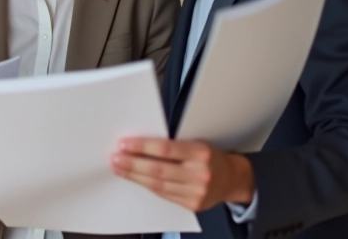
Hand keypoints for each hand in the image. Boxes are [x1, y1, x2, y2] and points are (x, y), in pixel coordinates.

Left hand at [111, 138, 253, 211]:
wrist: (231, 179)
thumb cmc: (209, 157)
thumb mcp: (197, 143)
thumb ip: (174, 145)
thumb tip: (140, 143)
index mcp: (201, 153)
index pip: (166, 148)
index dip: (143, 146)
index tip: (124, 144)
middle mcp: (200, 174)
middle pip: (159, 169)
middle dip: (133, 163)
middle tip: (115, 158)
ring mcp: (197, 192)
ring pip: (158, 184)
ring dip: (134, 176)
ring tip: (119, 168)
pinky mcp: (192, 205)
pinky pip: (164, 194)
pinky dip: (147, 185)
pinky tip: (135, 179)